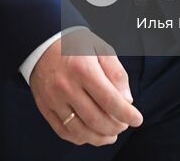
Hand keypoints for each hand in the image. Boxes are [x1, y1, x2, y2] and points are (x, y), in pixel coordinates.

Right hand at [30, 30, 142, 145]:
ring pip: (80, 130)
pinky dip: (80, 138)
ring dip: (100, 138)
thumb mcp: (101, 48)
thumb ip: (116, 73)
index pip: (110, 100)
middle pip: (96, 119)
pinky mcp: (44, 106)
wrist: (42, 41)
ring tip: (111, 135)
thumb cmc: (76, 44)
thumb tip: (126, 100)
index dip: (127, 114)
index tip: (137, 120)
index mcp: (83, 69)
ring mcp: (53, 99)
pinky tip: (91, 134)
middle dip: (115, 128)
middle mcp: (66, 86)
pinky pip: (63, 131)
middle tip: (123, 126)